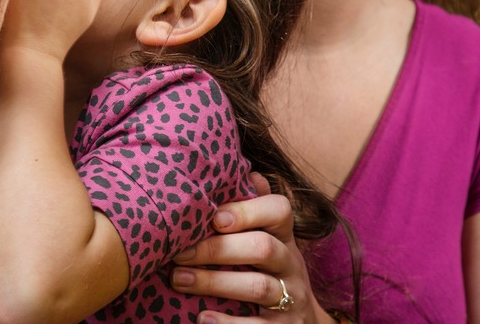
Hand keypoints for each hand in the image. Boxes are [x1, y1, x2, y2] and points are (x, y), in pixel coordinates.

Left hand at [171, 173, 332, 322]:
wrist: (301, 321)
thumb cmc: (269, 270)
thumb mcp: (268, 239)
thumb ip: (254, 208)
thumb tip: (247, 171)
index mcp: (284, 237)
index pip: (279, 211)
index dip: (247, 210)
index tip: (214, 217)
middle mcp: (291, 264)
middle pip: (262, 248)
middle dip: (217, 249)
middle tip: (179, 252)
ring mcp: (291, 298)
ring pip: (258, 287)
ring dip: (214, 282)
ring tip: (178, 280)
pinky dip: (228, 323)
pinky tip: (202, 318)